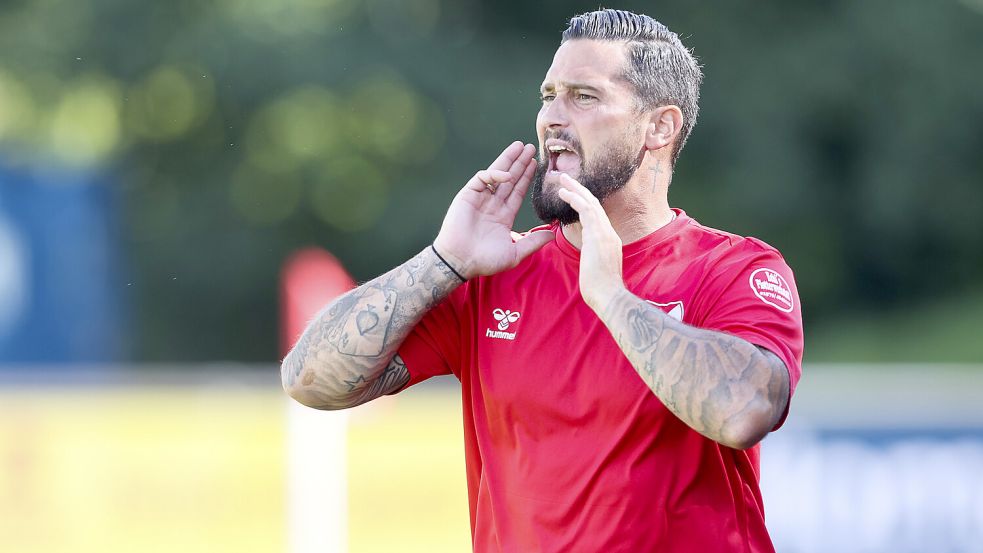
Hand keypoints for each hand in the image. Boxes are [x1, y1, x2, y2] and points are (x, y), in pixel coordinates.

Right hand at [434, 141, 554, 278]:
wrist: (460, 261)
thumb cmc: (485, 261)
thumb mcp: (514, 253)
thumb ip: (533, 242)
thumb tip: (553, 234)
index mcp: (502, 216)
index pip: (517, 192)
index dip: (526, 178)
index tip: (536, 164)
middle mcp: (492, 205)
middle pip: (509, 179)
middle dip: (520, 164)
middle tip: (531, 148)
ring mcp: (479, 199)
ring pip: (496, 175)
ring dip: (508, 160)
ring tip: (520, 146)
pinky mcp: (467, 196)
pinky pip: (482, 179)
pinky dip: (494, 175)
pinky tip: (506, 174)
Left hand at [555, 174, 625, 310]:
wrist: (609, 296)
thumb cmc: (600, 290)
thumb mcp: (596, 268)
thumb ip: (593, 257)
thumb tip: (588, 256)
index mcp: (609, 240)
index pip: (596, 216)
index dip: (584, 203)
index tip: (572, 195)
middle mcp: (609, 233)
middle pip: (594, 204)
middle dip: (580, 190)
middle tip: (565, 178)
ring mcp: (605, 233)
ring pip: (590, 203)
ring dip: (575, 189)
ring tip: (561, 179)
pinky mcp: (598, 235)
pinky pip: (586, 210)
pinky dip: (575, 199)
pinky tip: (563, 193)